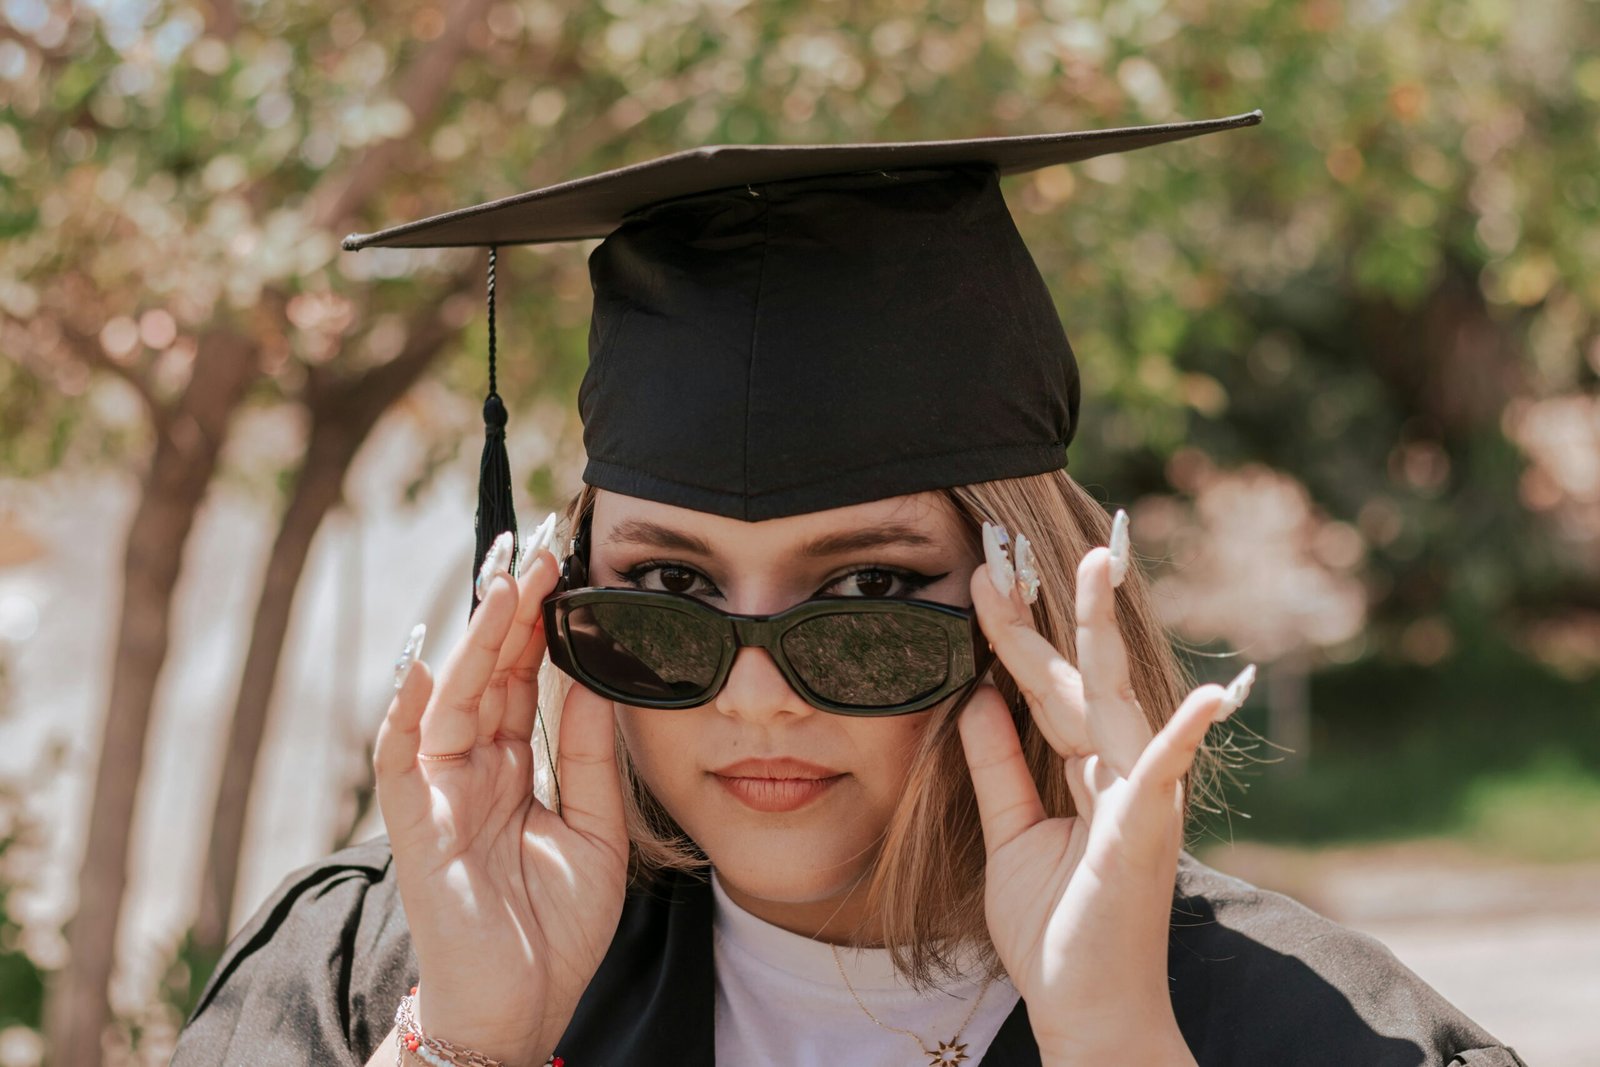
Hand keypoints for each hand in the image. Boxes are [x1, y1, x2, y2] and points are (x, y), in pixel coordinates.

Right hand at [375, 535, 628, 1066]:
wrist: (522, 1010)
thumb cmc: (555, 929)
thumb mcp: (596, 828)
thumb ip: (593, 755)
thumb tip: (598, 674)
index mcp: (515, 766)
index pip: (526, 678)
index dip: (542, 624)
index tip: (568, 567)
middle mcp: (474, 768)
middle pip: (490, 674)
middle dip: (511, 612)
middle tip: (538, 550)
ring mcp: (441, 793)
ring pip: (454, 699)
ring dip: (478, 642)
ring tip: (504, 585)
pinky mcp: (417, 828)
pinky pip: (400, 760)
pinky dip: (405, 712)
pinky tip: (424, 663)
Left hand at [958, 519, 1248, 1064]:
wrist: (1085, 1008)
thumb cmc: (1057, 929)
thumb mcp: (1011, 834)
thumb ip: (998, 766)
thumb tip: (976, 698)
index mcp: (1086, 770)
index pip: (1046, 687)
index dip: (1014, 635)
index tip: (984, 580)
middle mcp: (1118, 771)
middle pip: (1083, 673)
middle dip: (1061, 607)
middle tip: (1027, 543)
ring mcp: (1138, 796)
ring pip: (1116, 698)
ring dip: (1105, 631)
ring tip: (1098, 566)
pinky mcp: (1147, 831)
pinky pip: (1165, 773)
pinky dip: (1183, 734)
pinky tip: (1209, 696)